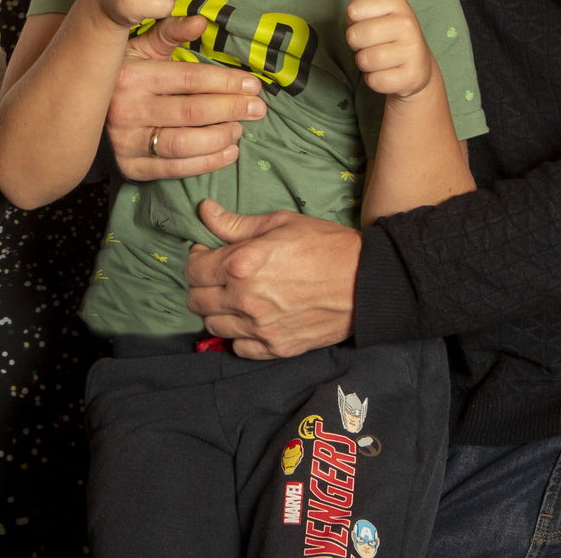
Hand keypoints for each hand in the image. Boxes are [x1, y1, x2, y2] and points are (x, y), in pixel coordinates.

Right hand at [106, 14, 261, 180]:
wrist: (85, 105)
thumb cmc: (126, 71)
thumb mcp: (143, 47)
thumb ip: (172, 33)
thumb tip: (201, 21)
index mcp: (132, 76)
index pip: (189, 79)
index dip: (225, 82)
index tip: (253, 85)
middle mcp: (126, 109)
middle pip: (191, 112)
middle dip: (231, 109)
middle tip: (258, 108)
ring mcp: (126, 141)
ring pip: (184, 144)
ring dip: (220, 137)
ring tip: (241, 129)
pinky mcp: (130, 166)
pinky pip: (175, 169)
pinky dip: (207, 163)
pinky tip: (229, 152)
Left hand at [185, 200, 359, 358]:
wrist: (366, 281)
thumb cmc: (325, 245)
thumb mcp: (280, 223)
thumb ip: (236, 223)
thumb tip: (205, 212)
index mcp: (241, 264)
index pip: (193, 269)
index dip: (196, 259)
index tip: (207, 253)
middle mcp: (245, 299)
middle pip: (197, 300)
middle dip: (202, 285)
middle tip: (218, 275)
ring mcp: (260, 327)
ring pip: (213, 325)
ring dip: (217, 311)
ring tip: (233, 297)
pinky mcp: (276, 347)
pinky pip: (239, 348)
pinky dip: (238, 335)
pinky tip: (250, 319)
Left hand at [344, 0, 435, 100]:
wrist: (417, 68)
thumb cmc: (395, 31)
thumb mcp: (391, 2)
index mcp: (398, 4)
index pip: (353, 10)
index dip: (355, 20)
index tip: (370, 22)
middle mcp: (408, 25)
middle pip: (354, 36)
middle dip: (359, 44)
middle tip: (376, 43)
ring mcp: (411, 52)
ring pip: (363, 60)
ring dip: (366, 63)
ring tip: (383, 58)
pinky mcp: (409, 78)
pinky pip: (373, 80)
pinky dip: (375, 80)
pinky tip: (389, 74)